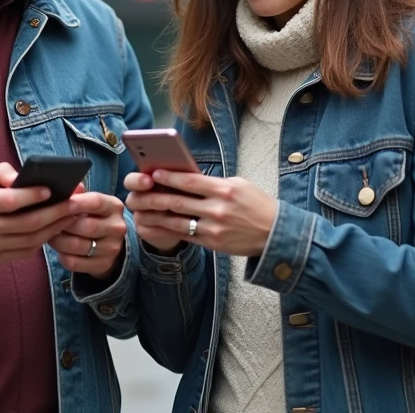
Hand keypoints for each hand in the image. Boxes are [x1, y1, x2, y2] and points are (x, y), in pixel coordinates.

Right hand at [0, 163, 76, 268]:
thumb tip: (23, 176)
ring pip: (30, 239)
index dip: (35, 196)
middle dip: (56, 213)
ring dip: (54, 228)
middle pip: (28, 222)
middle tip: (76, 205)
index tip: (54, 190)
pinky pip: (23, 252)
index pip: (12, 200)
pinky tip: (52, 230)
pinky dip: (40, 241)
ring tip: (70, 217)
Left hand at [49, 191, 127, 280]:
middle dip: (62, 224)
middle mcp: (117, 227)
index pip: (96, 202)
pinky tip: (59, 249)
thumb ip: (78, 195)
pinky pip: (74, 262)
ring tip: (50, 234)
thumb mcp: (90, 203)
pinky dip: (62, 256)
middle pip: (85, 226)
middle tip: (47, 222)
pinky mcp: (102, 264)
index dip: (76, 203)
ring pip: (76, 245)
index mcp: (114, 207)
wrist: (109, 244)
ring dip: (58, 240)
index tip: (60, 203)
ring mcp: (111, 248)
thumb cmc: (93, 216)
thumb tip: (67, 188)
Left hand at [127, 169, 277, 257]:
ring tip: (141, 209)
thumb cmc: (256, 204)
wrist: (275, 233)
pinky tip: (156, 225)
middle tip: (139, 191)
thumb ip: (213, 183)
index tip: (153, 172)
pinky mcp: (213, 243)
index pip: (190, 181)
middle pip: (178, 201)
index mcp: (224, 189)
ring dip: (156, 215)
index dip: (169, 177)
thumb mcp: (239, 185)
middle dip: (155, 196)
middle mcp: (218, 208)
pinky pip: (185, 235)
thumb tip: (187, 178)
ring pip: (177, 221)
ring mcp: (214, 227)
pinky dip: (168, 230)